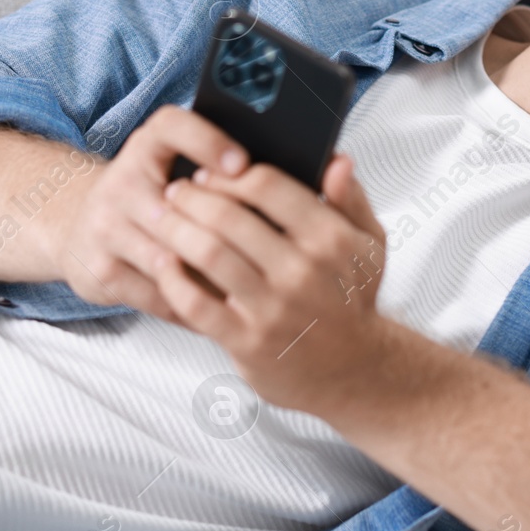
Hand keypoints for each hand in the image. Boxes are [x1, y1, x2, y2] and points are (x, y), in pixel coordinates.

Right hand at [52, 105, 249, 320]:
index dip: (206, 141)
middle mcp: (120, 182)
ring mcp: (105, 227)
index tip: (242, 164)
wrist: (80, 228)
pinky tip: (221, 310)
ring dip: (211, 277)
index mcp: (146, 148)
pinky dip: (192, 304)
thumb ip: (215, 174)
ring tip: (253, 287)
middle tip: (268, 253)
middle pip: (178, 207)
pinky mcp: (99, 269)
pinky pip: (157, 293)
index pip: (171, 126)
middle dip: (224, 233)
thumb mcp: (171, 171)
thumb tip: (286, 190)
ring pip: (169, 258)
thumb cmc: (149, 200)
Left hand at [149, 153, 389, 413]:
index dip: (229, 174)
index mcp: (331, 239)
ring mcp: (273, 309)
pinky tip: (163, 263)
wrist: (352, 370)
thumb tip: (336, 160)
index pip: (267, 186)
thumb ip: (351, 199)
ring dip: (175, 230)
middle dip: (192, 197)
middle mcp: (303, 272)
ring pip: (208, 255)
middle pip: (229, 217)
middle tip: (174, 191)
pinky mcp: (248, 342)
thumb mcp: (369, 245)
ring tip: (160, 218)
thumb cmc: (352, 298)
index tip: (208, 172)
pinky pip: (195, 303)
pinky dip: (172, 279)